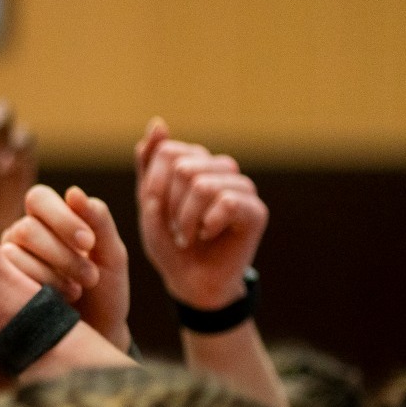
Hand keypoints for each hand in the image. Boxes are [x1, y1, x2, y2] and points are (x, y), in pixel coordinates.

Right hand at [2, 185, 131, 350]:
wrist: (98, 333)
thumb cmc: (106, 290)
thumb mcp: (112, 254)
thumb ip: (98, 221)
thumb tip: (73, 192)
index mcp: (50, 218)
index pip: (38, 198)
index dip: (62, 218)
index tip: (88, 244)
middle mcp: (23, 234)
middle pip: (27, 228)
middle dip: (62, 254)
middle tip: (91, 277)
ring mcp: (8, 259)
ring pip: (14, 252)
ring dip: (51, 274)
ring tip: (77, 292)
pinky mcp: (0, 285)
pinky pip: (7, 276)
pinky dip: (38, 288)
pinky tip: (57, 301)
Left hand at [135, 118, 267, 310]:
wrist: (192, 283)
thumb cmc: (170, 244)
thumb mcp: (149, 203)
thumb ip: (150, 164)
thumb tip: (158, 123)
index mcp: (196, 162)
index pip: (167, 151)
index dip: (154, 185)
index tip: (155, 211)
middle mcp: (221, 168)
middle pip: (183, 168)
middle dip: (170, 206)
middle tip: (177, 229)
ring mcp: (241, 187)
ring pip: (203, 184)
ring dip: (187, 219)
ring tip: (190, 235)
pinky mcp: (255, 211)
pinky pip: (226, 202)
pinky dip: (208, 224)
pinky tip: (209, 235)